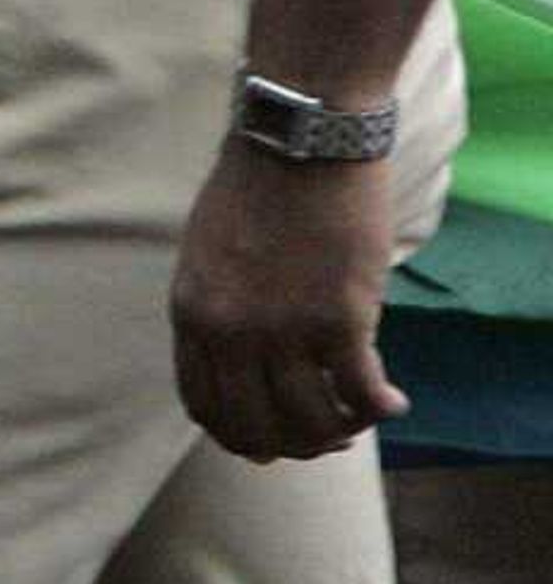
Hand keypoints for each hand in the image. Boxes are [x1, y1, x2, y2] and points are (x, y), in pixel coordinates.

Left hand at [168, 143, 406, 460]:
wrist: (299, 140)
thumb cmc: (257, 189)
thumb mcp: (207, 254)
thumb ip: (218, 309)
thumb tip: (243, 364)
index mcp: (191, 312)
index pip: (203, 406)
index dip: (240, 433)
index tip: (272, 433)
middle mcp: (229, 331)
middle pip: (256, 428)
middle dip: (293, 443)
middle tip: (326, 435)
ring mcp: (283, 330)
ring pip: (311, 424)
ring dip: (340, 431)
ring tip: (359, 415)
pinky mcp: (338, 320)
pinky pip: (360, 395)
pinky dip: (379, 409)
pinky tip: (392, 401)